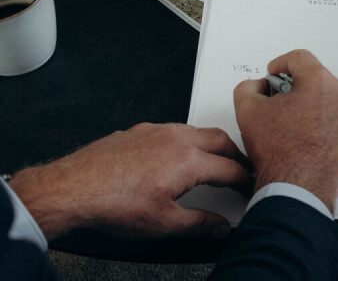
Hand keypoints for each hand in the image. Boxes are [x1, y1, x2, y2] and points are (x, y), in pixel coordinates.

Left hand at [7, 123, 251, 240]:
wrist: (69, 189)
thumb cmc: (111, 203)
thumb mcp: (163, 224)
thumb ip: (199, 225)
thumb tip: (219, 228)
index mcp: (189, 160)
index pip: (231, 168)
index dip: (245, 181)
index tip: (249, 188)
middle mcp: (176, 138)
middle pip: (221, 139)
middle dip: (236, 155)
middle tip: (242, 169)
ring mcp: (155, 132)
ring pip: (196, 130)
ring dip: (212, 144)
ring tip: (214, 161)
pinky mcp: (136, 132)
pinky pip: (171, 130)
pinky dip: (186, 141)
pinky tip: (176, 156)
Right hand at [233, 49, 337, 212]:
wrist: (300, 187)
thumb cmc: (280, 151)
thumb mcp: (248, 110)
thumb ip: (249, 87)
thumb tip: (258, 86)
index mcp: (321, 81)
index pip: (299, 58)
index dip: (280, 64)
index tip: (273, 74)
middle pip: (314, 79)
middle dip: (293, 87)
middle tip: (276, 103)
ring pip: (325, 99)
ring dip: (307, 105)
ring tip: (288, 124)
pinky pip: (334, 118)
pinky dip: (319, 121)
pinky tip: (302, 136)